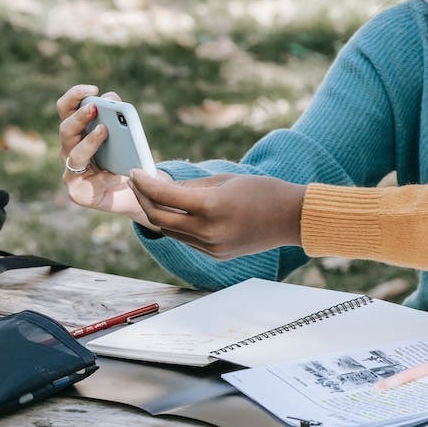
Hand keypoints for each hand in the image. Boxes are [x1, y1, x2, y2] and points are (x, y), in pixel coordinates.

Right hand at [56, 84, 151, 227]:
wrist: (132, 191)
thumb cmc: (125, 158)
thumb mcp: (125, 136)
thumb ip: (119, 117)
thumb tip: (114, 101)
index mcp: (77, 131)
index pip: (67, 109)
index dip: (75, 96)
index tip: (93, 88)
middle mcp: (69, 149)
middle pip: (65, 129)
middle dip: (80, 116)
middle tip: (95, 107)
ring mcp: (71, 171)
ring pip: (73, 154)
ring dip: (89, 141)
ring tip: (105, 130)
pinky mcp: (77, 192)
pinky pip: (88, 181)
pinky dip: (104, 175)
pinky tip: (116, 171)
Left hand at [128, 171, 305, 258]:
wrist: (293, 218)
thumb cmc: (265, 191)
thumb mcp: (227, 180)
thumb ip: (193, 186)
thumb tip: (165, 186)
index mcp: (212, 207)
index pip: (165, 195)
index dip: (145, 183)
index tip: (135, 172)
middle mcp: (208, 231)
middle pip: (159, 219)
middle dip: (144, 200)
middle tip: (138, 185)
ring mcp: (211, 247)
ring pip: (171, 232)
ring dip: (159, 214)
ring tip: (154, 196)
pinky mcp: (216, 255)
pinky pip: (187, 240)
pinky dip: (178, 225)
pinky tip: (178, 212)